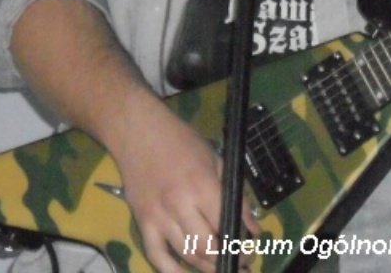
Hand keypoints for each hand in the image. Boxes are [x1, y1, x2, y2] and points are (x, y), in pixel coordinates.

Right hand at [109, 93, 259, 272]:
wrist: (139, 132)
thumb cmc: (181, 141)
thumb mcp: (216, 160)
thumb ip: (235, 194)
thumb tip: (252, 226)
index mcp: (202, 187)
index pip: (226, 225)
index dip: (241, 242)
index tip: (250, 249)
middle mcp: (180, 206)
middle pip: (207, 247)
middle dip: (227, 259)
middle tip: (239, 262)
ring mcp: (159, 217)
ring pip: (186, 254)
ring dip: (206, 267)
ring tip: (221, 269)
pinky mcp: (143, 222)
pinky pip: (156, 256)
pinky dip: (171, 271)